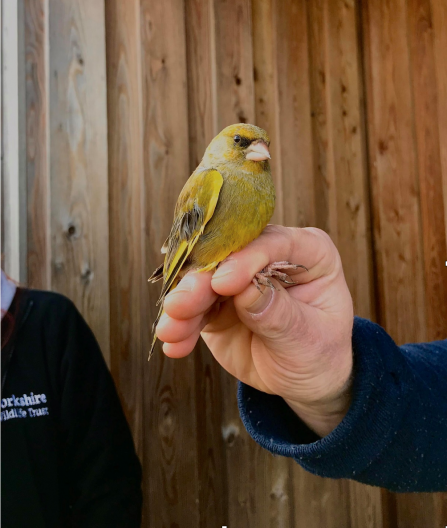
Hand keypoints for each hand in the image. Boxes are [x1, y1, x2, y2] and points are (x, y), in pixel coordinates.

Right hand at [156, 225, 353, 436]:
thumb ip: (278, 313)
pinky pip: (193, 310)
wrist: (302, 378)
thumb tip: (246, 290)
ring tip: (170, 331)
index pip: (272, 243)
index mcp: (306, 252)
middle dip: (199, 282)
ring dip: (183, 306)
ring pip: (202, 281)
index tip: (222, 283)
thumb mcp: (308, 338)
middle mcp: (267, 257)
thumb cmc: (318, 352)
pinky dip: (181, 326)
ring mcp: (238, 278)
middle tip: (179, 305)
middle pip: (226, 258)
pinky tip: (175, 344)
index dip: (244, 260)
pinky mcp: (216, 302)